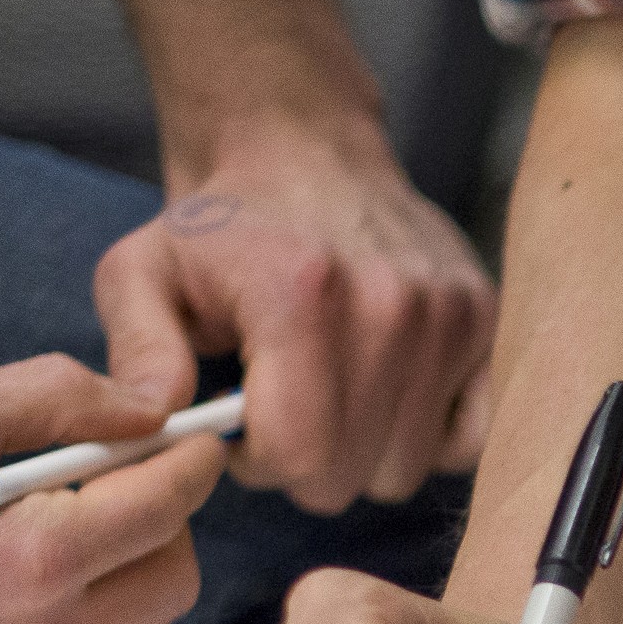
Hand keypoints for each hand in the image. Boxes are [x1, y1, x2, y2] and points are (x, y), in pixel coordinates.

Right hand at [0, 355, 222, 623]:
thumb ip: (50, 398)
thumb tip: (142, 404)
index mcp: (23, 561)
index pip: (162, 509)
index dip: (187, 460)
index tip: (192, 433)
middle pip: (173, 582)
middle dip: (164, 520)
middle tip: (114, 474)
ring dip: (132, 578)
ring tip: (64, 526)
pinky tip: (33, 577)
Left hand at [94, 130, 496, 514]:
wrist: (300, 148)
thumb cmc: (218, 229)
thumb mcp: (140, 276)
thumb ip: (139, 355)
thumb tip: (156, 424)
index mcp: (302, 296)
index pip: (298, 456)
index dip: (255, 462)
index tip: (239, 426)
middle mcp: (391, 304)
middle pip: (350, 475)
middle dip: (304, 463)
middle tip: (281, 408)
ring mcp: (447, 313)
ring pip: (404, 468)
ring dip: (359, 452)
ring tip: (326, 394)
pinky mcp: (483, 319)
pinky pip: (464, 441)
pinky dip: (422, 438)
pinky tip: (382, 397)